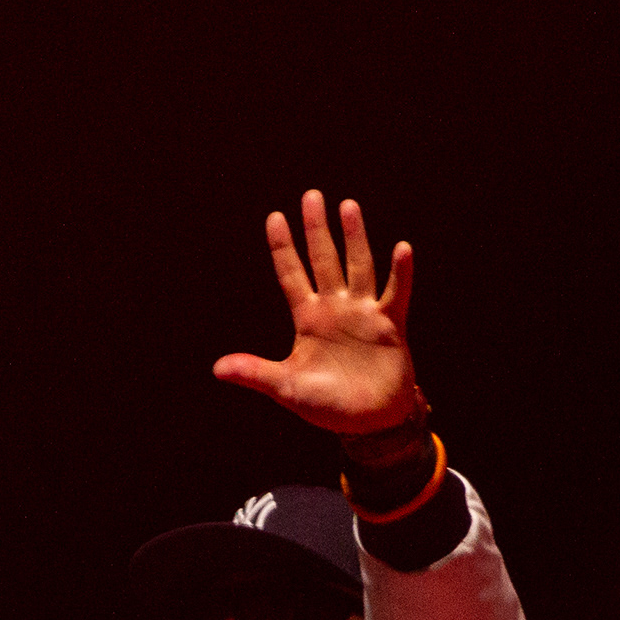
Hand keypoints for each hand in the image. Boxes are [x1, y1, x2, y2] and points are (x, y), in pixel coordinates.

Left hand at [211, 190, 423, 437]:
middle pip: (324, 259)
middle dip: (317, 229)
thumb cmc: (329, 405)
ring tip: (348, 206)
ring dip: (354, 238)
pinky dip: (399, 273)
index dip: (283, 247)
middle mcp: (335, 309)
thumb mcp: (288, 388)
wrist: (370, 423)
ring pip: (358, 266)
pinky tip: (401, 248)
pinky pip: (395, 293)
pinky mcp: (390, 325)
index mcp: (308, 319)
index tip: (274, 217)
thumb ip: (256, 373)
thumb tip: (217, 368)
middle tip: (312, 196)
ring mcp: (363, 314)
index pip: (292, 274)